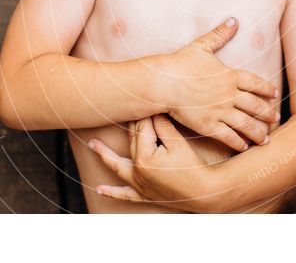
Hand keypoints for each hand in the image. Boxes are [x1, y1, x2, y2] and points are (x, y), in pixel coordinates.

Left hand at [88, 114, 218, 211]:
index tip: (142, 99)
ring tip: (91, 143)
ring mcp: (139, 184)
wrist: (204, 193)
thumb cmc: (193, 167)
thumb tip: (152, 109)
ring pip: (117, 166)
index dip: (145, 114)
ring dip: (104, 154)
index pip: (141, 129)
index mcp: (144, 158)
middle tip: (120, 108)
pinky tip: (100, 190)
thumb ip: (163, 126)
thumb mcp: (178, 143)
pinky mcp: (145, 195)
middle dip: (128, 125)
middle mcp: (137, 172)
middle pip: (131, 142)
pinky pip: (125, 195)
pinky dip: (112, 192)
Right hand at [159, 18, 278, 151]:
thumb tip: (234, 20)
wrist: (163, 83)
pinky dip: (238, 142)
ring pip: (246, 124)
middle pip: (256, 106)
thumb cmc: (180, 63)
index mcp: (230, 75)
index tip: (274, 94)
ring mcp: (220, 111)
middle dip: (268, 114)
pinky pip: (229, 136)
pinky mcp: (208, 125)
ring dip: (258, 132)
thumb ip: (220, 35)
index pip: (256, 83)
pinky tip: (244, 146)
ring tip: (265, 139)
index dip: (267, 89)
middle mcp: (229, 94)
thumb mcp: (202, 46)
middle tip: (275, 118)